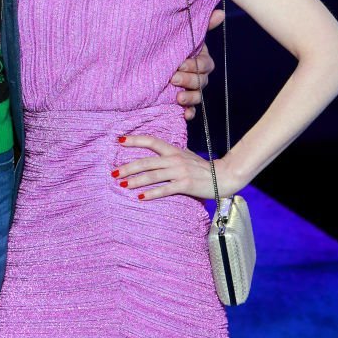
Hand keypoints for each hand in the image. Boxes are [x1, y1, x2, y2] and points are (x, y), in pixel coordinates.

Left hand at [115, 135, 235, 200]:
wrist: (224, 176)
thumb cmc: (202, 168)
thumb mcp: (186, 156)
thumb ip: (171, 155)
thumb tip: (155, 154)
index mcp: (174, 150)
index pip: (152, 141)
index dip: (135, 140)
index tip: (119, 140)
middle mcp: (174, 159)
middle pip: (146, 161)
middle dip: (127, 167)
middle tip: (113, 172)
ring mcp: (179, 172)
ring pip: (152, 175)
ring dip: (135, 181)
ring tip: (122, 184)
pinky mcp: (185, 185)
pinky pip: (164, 190)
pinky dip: (151, 193)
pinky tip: (140, 197)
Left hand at [171, 8, 222, 119]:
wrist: (141, 62)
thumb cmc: (164, 45)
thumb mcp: (178, 33)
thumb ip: (200, 24)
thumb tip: (221, 12)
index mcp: (198, 58)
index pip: (205, 64)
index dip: (195, 64)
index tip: (180, 63)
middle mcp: (196, 75)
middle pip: (201, 80)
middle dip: (189, 79)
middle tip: (173, 78)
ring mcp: (189, 89)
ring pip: (197, 96)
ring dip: (189, 97)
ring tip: (177, 97)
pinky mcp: (181, 103)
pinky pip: (190, 110)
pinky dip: (188, 113)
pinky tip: (184, 114)